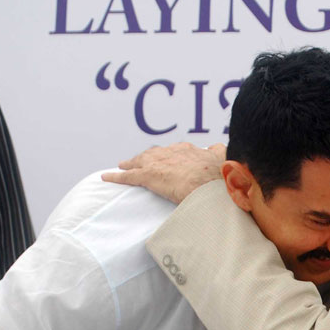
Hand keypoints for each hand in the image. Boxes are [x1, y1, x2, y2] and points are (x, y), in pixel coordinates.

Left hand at [102, 142, 226, 203]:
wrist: (211, 183)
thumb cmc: (219, 175)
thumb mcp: (222, 158)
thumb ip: (218, 152)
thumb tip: (219, 146)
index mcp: (188, 150)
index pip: (175, 151)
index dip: (169, 156)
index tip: (167, 159)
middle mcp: (171, 152)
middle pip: (154, 153)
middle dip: (147, 157)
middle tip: (140, 161)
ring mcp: (158, 163)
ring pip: (139, 161)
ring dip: (130, 163)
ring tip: (122, 165)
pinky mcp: (148, 176)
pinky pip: (128, 176)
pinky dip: (116, 176)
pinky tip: (107, 177)